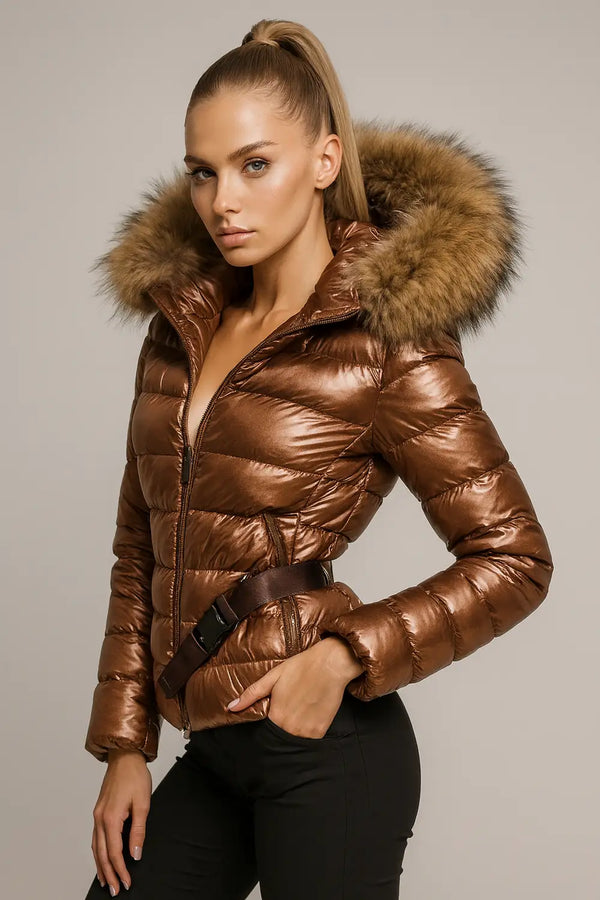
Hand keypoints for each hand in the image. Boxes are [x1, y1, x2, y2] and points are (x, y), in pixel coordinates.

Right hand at [91, 749, 151, 894]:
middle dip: (108, 874)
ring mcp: (97, 815)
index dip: (121, 870)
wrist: (125, 756)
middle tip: (114, 890)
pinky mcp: (99, 811)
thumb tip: (135, 854)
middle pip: (101, 854)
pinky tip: (101, 858)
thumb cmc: (135, 776)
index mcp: (110, 818)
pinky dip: (98, 852)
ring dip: (100, 866)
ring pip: (95, 847)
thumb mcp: (143, 804)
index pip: (114, 852)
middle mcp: (99, 818)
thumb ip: (138, 831)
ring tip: (105, 881)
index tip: (126, 882)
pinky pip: (95, 838)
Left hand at [225, 636, 364, 738]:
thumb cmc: (301, 667)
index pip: (265, 731)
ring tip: (301, 709)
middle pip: (281, 736)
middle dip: (282, 727)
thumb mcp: (273, 677)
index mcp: (276, 716)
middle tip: (290, 709)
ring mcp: (306, 732)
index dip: (269, 722)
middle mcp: (290, 728)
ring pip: (295, 739)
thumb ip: (251, 695)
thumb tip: (230, 708)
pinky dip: (308, 730)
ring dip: (295, 729)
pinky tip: (310, 713)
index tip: (275, 713)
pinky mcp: (321, 731)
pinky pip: (310, 738)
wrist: (330, 664)